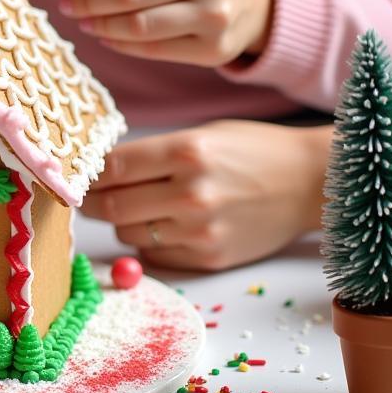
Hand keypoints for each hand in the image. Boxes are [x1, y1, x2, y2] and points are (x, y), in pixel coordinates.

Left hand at [82, 120, 329, 270]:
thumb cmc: (254, 151)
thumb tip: (99, 172)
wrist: (311, 183)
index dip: (88, 175)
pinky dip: (149, 241)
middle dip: (92, 204)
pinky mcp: (208, 257)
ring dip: (122, 223)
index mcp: (187, 152)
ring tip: (140, 208)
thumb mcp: (203, 135)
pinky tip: (166, 225)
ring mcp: (200, 230)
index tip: (80, 176)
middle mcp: (191, 193)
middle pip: (112, 207)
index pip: (112, 168)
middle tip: (89, 198)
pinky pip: (154, 254)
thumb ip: (153, 154)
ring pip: (128, 234)